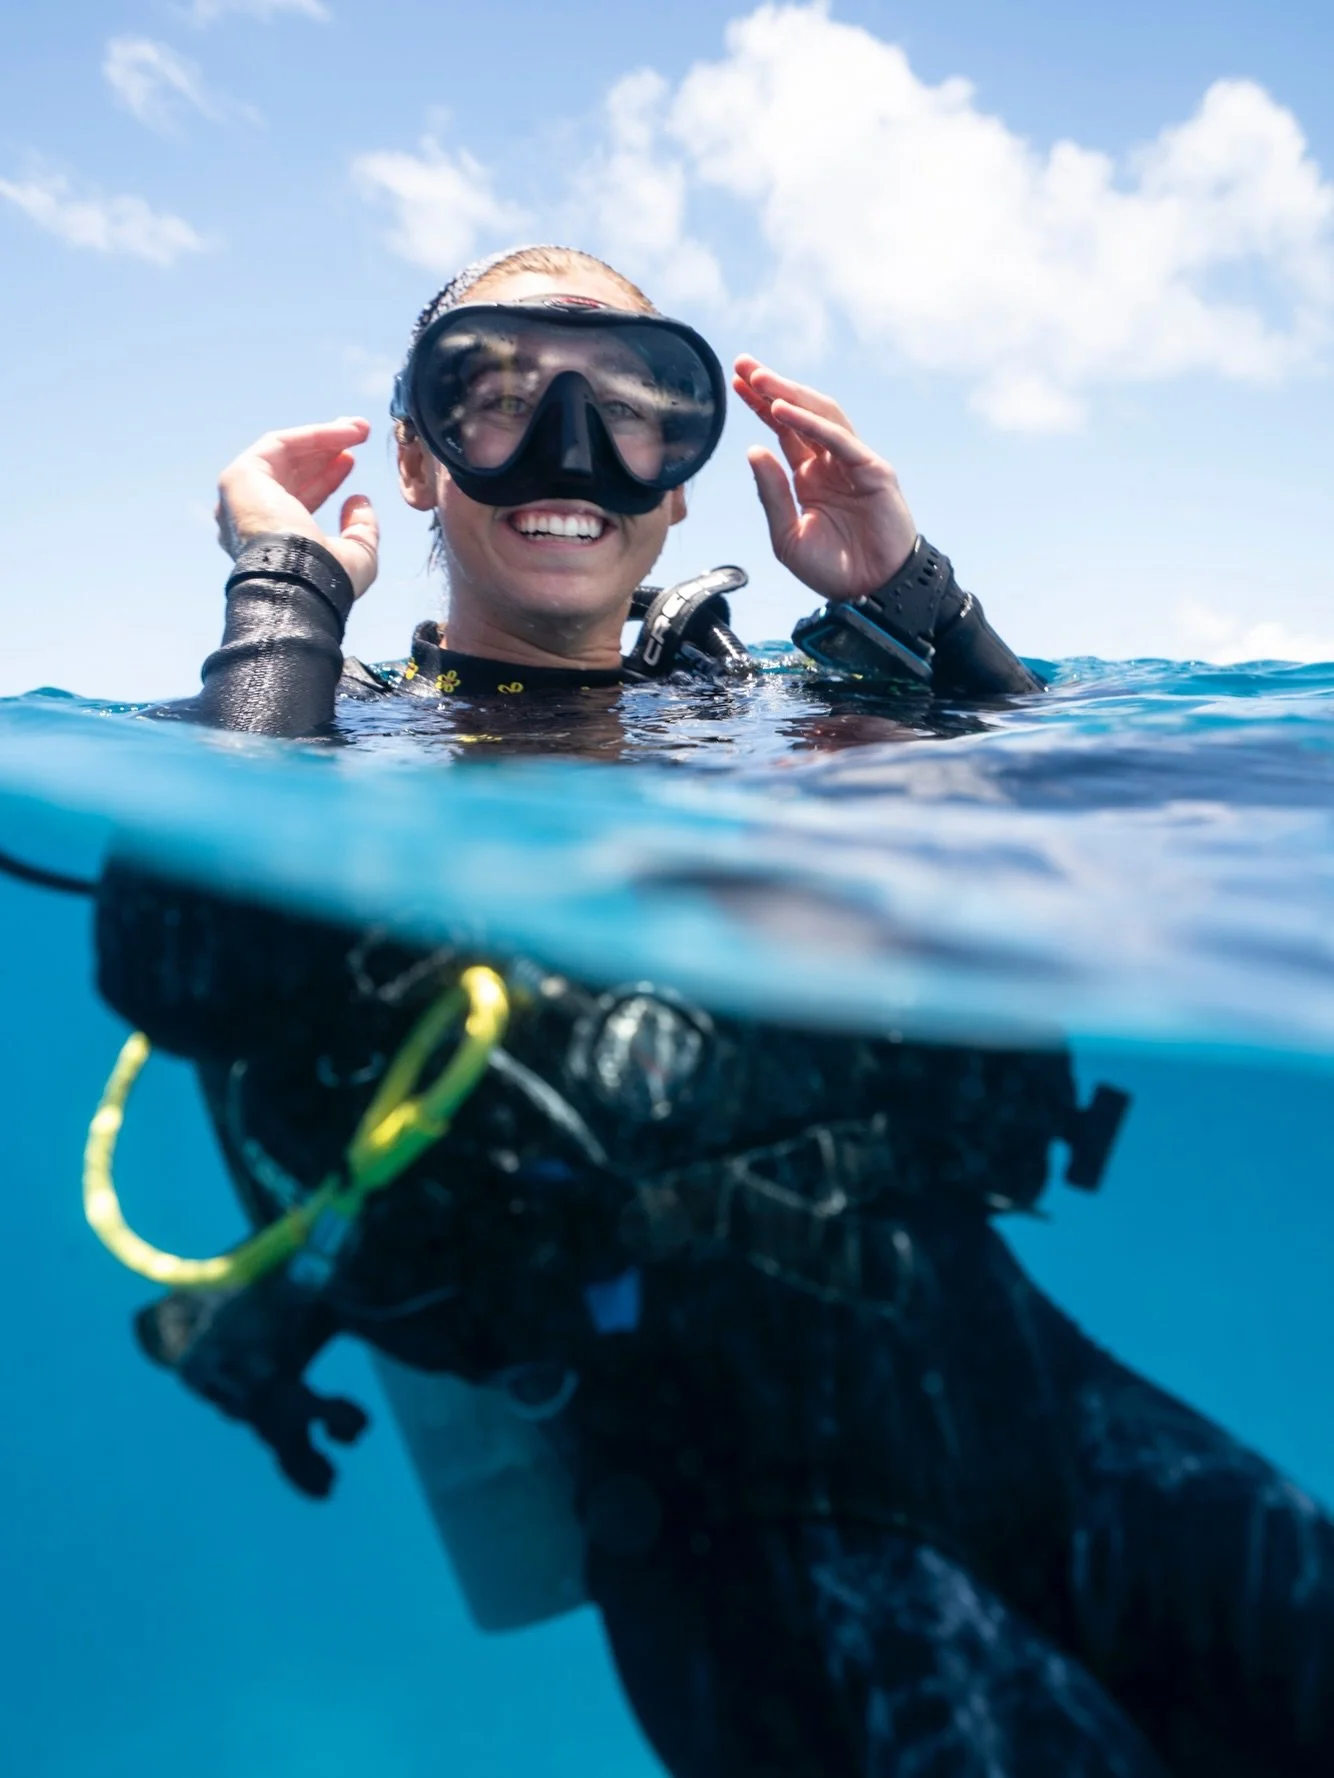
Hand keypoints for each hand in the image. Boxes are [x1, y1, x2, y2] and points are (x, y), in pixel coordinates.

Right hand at [215, 417, 380, 599]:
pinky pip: (279, 444)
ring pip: (285, 454)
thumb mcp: (358, 556)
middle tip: (358, 432)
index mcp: (273, 540)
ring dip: (324, 438)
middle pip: (290, 471)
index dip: (326, 477)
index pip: (299, 499)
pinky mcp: (240, 476)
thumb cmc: (327, 581)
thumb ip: (361, 529)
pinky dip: (314, 435)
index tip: (351, 460)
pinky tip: (345, 432)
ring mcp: (241, 496)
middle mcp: (251, 517)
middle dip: (325, 450)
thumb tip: (359, 500)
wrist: (298, 581)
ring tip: (360, 428)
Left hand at [734, 358, 916, 602]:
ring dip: (789, 394)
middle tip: (743, 363)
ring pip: (821, 415)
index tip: (735, 382)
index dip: (760, 404)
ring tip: (758, 379)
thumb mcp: (787, 536)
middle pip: (799, 412)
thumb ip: (771, 493)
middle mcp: (830, 463)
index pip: (782, 430)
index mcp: (809, 476)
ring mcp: (853, 463)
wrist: (870, 594)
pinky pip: (839, 440)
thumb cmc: (833, 569)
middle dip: (771, 386)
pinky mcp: (873, 471)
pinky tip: (783, 411)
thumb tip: (753, 449)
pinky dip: (811, 424)